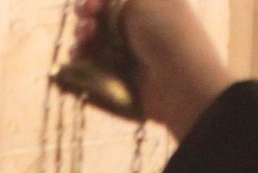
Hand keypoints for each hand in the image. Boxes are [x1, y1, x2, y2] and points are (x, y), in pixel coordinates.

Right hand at [73, 0, 234, 139]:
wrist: (178, 79)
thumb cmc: (164, 31)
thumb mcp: (139, 0)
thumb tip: (93, 1)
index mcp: (147, 1)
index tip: (92, 3)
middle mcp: (137, 23)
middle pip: (99, 14)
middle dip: (86, 12)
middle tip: (86, 17)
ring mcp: (127, 50)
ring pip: (93, 38)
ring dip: (82, 34)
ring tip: (85, 37)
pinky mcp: (119, 75)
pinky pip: (92, 64)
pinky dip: (81, 58)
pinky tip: (78, 55)